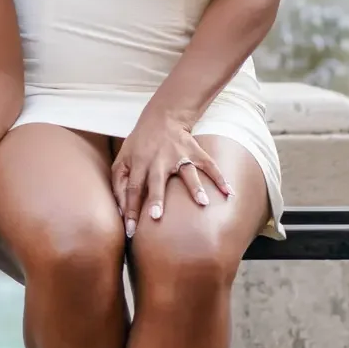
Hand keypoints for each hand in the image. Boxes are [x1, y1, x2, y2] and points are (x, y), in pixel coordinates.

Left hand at [112, 111, 229, 240]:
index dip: (130, 209)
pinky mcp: (194, 150)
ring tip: (203, 203)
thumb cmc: (139, 145)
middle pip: (156, 181)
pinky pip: (209, 165)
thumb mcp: (123, 160)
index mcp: (139, 163)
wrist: (163, 116)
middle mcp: (158, 159)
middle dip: (156, 198)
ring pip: (187, 172)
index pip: (132, 188)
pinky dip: (220, 178)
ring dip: (195, 187)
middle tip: (156, 217)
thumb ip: (119, 184)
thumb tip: (120, 211)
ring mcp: (178, 154)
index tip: (130, 230)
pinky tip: (229, 193)